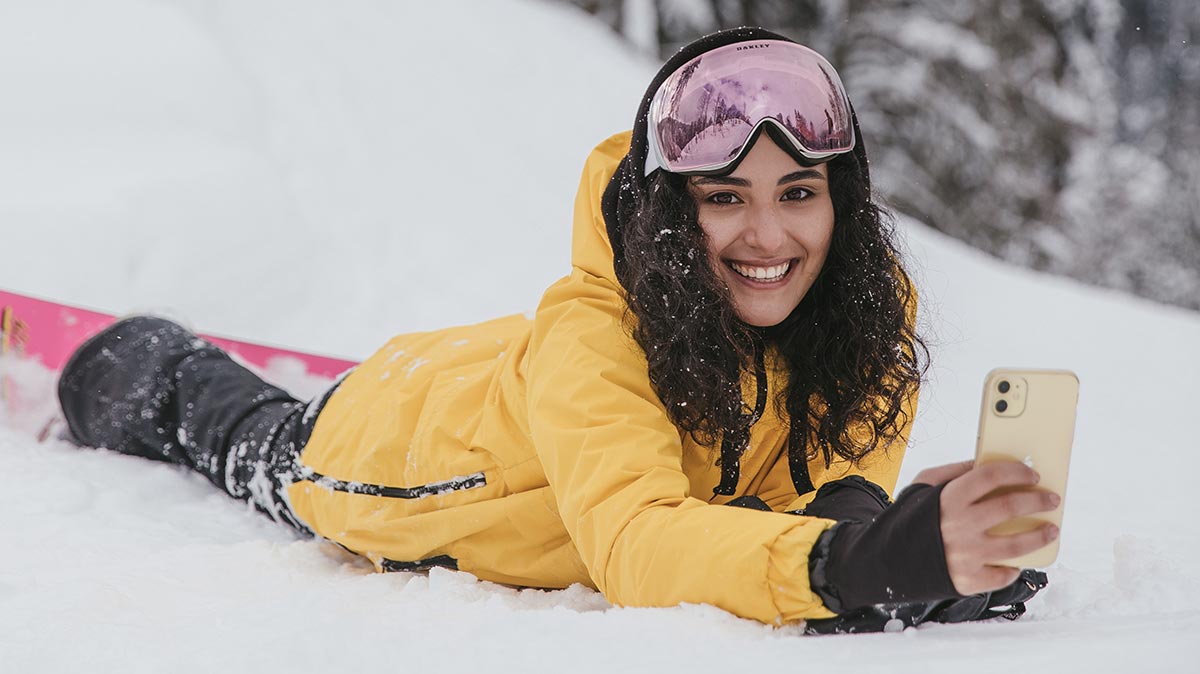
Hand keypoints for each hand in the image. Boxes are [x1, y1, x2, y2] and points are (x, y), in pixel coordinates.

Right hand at [914, 460, 1059, 595]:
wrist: (889, 560)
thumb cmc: (911, 518)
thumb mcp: (924, 486)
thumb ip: (955, 472)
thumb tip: (987, 463)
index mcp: (948, 498)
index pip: (991, 476)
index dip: (1016, 471)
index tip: (1032, 473)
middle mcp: (959, 525)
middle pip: (1010, 507)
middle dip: (1037, 500)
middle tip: (1050, 499)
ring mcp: (965, 555)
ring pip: (1016, 545)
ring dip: (1040, 535)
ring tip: (1051, 530)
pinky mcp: (968, 581)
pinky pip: (1002, 576)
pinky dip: (1013, 569)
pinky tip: (1018, 561)